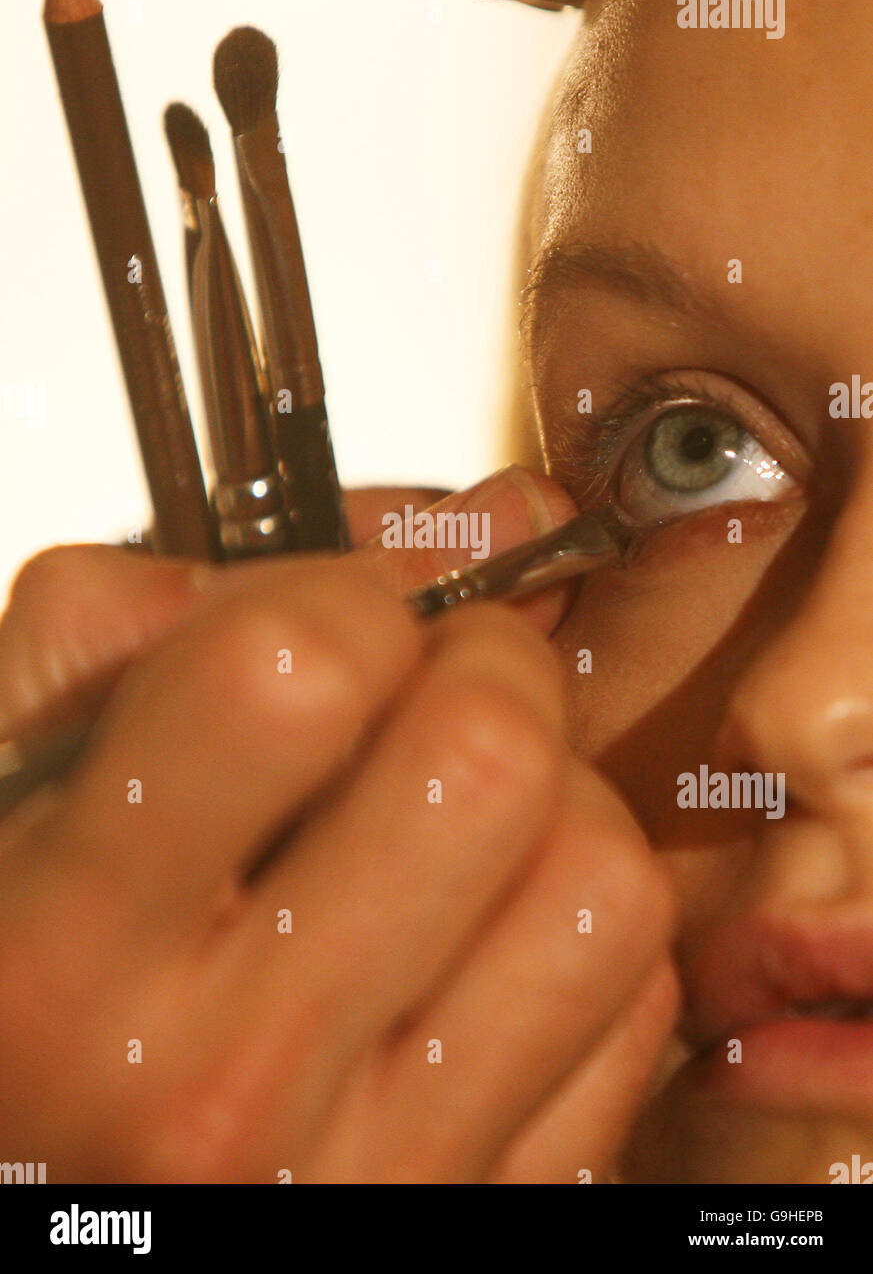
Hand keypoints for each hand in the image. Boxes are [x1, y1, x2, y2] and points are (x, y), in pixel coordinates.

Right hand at [0, 468, 677, 1181]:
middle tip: (427, 685)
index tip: (335, 624)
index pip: (295, 671)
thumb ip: (119, 631)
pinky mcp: (482, 1208)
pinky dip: (580, 923)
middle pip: (488, 758)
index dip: (343, 596)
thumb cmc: (13, 1007)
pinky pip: (633, 1001)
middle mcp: (225, 1085)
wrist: (53, 1202)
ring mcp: (374, 1172)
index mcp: (61, 956)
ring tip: (465, 818)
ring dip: (554, 802)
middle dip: (480, 662)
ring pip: (599, 880)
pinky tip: (488, 929)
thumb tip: (402, 536)